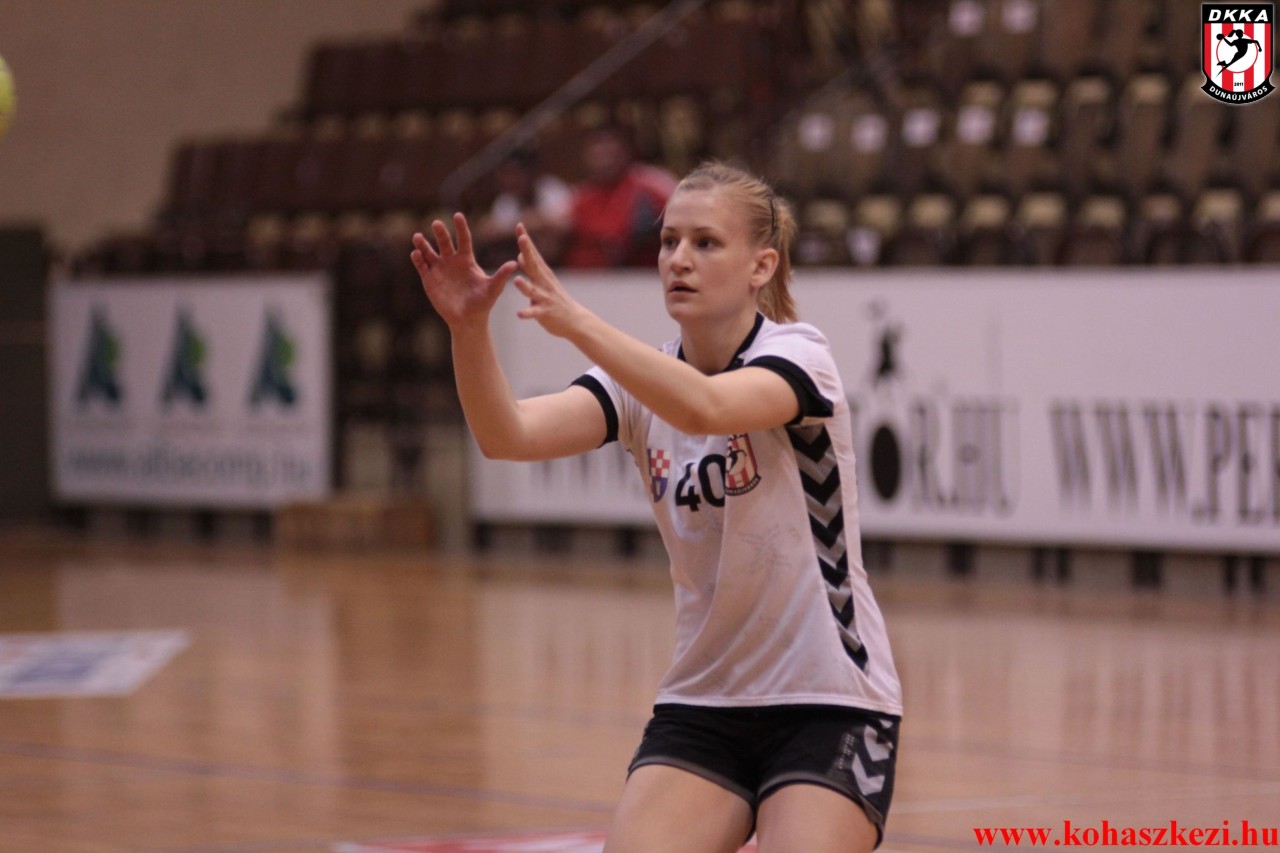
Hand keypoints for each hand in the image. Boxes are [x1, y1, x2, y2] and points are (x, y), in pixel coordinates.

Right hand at [411, 213, 517, 330]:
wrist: (468, 320)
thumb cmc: (482, 303)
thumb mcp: (493, 288)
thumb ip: (501, 275)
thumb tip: (515, 263)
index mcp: (466, 260)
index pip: (463, 239)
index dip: (461, 228)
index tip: (457, 215)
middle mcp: (451, 261)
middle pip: (444, 242)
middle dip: (440, 232)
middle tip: (437, 223)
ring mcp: (439, 269)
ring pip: (429, 252)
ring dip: (423, 244)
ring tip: (417, 237)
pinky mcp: (429, 279)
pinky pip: (422, 266)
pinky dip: (418, 259)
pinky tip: (415, 254)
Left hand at [513, 223, 590, 338]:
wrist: (575, 320)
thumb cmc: (555, 299)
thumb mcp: (543, 281)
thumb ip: (531, 268)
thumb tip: (520, 254)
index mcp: (543, 274)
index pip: (533, 253)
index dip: (526, 240)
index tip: (518, 224)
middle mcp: (544, 283)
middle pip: (534, 265)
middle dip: (527, 252)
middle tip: (521, 238)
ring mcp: (546, 297)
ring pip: (533, 291)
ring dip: (525, 286)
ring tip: (516, 281)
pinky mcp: (546, 313)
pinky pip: (535, 313)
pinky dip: (528, 312)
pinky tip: (520, 314)